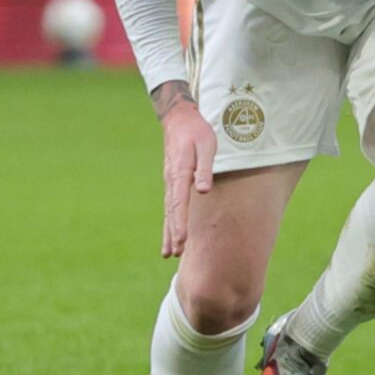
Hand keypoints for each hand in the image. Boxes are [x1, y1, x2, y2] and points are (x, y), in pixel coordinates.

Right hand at [155, 84, 215, 257]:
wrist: (179, 120)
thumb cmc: (197, 133)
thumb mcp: (206, 145)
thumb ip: (205, 168)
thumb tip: (203, 191)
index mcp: (179, 172)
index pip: (179, 202)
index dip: (180, 223)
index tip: (182, 240)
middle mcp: (170, 181)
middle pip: (171, 212)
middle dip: (173, 233)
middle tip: (176, 253)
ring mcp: (169, 183)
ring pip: (168, 212)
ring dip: (168, 233)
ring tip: (169, 254)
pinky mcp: (171, 183)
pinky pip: (169, 207)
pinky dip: (168, 223)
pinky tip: (170, 237)